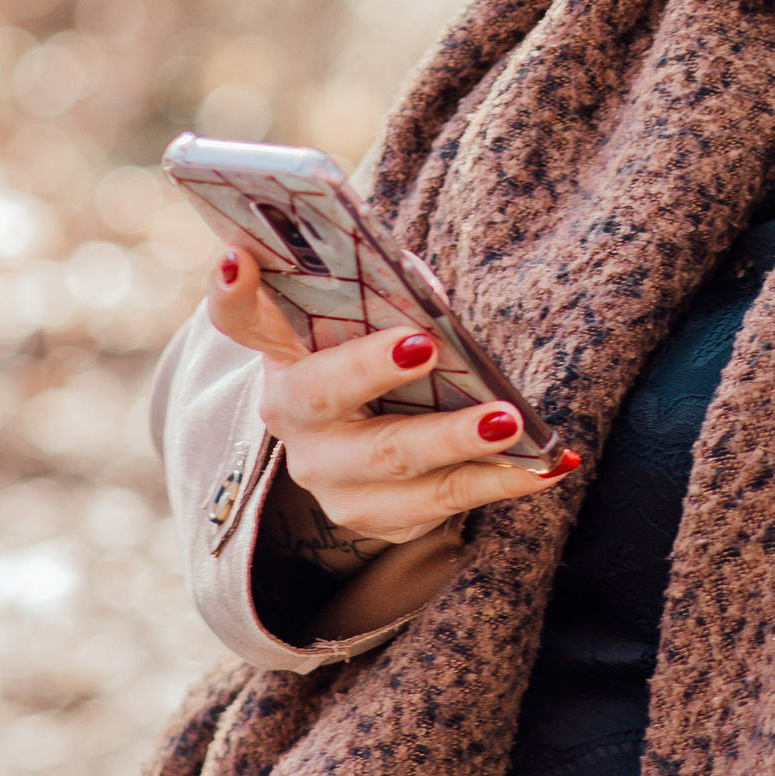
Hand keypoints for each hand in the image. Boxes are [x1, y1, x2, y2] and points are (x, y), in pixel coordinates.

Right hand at [204, 252, 576, 562]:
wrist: (370, 449)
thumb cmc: (375, 355)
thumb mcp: (366, 323)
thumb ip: (381, 297)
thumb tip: (423, 288)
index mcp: (282, 352)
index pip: (239, 317)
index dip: (232, 290)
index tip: (238, 258)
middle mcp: (291, 419)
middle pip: (321, 394)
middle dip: (372, 370)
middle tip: (425, 345)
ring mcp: (327, 477)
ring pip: (390, 462)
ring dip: (455, 441)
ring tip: (511, 422)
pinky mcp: (372, 517)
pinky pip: (439, 504)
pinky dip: (498, 482)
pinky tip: (542, 467)